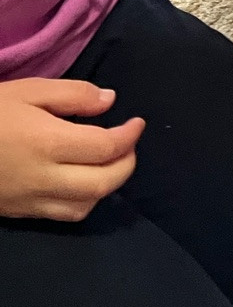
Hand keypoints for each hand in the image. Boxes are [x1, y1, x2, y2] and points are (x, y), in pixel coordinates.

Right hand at [0, 79, 144, 220]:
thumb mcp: (29, 90)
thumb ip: (73, 95)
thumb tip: (110, 102)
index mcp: (49, 143)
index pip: (106, 147)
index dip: (130, 135)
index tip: (137, 122)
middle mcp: (45, 178)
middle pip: (104, 183)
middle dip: (127, 163)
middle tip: (130, 143)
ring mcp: (32, 200)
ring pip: (87, 205)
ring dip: (108, 186)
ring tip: (111, 161)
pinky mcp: (22, 213)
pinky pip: (65, 216)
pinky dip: (86, 201)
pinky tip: (85, 182)